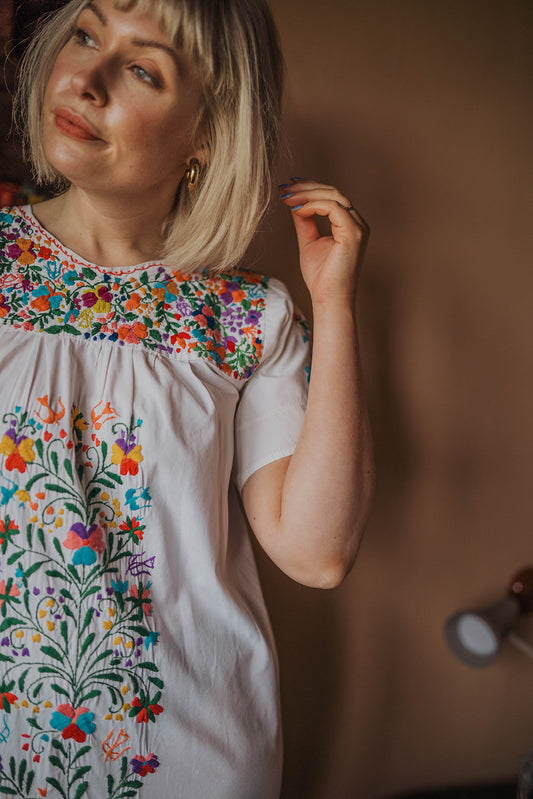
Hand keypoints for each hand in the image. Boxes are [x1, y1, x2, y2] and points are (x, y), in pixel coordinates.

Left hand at [278, 178, 368, 306]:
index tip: (288, 188)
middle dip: (306, 187)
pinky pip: (333, 208)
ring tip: (287, 197)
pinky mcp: (353, 234)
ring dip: (307, 194)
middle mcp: (357, 223)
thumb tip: (294, 201)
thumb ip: (304, 221)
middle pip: (333, 192)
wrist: (328, 299)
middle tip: (284, 188)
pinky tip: (297, 210)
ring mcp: (358, 228)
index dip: (310, 188)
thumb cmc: (321, 278)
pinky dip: (312, 205)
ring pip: (334, 196)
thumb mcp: (308, 241)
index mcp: (350, 224)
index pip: (332, 196)